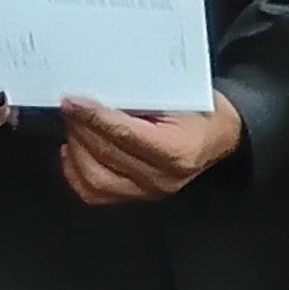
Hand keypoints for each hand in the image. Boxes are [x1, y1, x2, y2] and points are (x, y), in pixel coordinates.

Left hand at [58, 95, 244, 206]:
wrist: (218, 136)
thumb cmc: (201, 112)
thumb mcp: (179, 94)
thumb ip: (141, 96)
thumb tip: (99, 92)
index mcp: (177, 149)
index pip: (125, 134)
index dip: (94, 116)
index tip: (73, 103)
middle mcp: (162, 177)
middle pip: (106, 154)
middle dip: (81, 128)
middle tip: (70, 108)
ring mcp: (147, 192)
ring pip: (95, 178)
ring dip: (76, 149)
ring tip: (74, 126)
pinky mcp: (135, 198)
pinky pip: (94, 193)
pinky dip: (75, 172)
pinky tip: (74, 151)